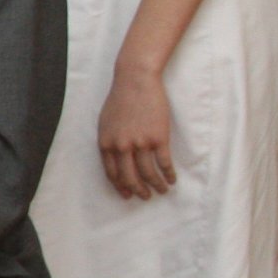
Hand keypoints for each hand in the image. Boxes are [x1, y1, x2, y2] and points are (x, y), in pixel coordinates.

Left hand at [97, 59, 177, 200]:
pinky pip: (164, 163)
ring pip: (148, 174)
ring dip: (156, 185)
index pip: (112, 173)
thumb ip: (108, 141)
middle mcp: (121, 146)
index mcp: (106, 143)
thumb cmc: (120, 99)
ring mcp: (140, 143)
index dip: (120, 186)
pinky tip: (172, 179)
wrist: (135, 80)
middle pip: (129, 177)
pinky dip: (168, 174)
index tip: (127, 194)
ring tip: (162, 190)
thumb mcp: (105, 122)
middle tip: (145, 196)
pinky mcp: (158, 138)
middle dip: (138, 190)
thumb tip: (114, 158)